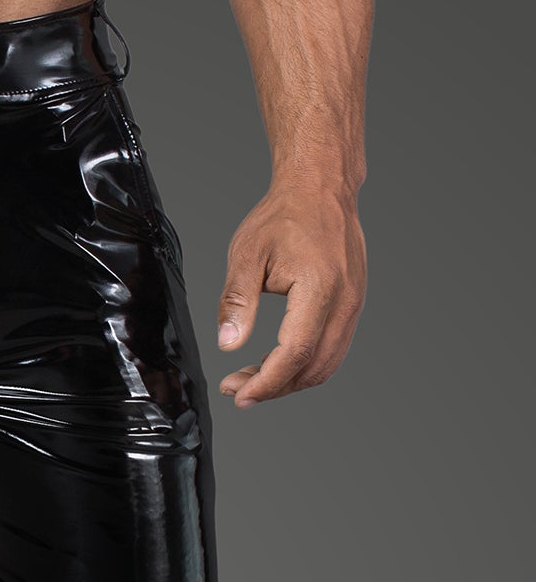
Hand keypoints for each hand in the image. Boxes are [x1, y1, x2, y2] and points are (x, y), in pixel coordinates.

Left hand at [216, 181, 366, 408]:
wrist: (321, 187)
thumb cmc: (285, 215)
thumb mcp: (247, 253)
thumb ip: (237, 301)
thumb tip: (228, 343)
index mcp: (320, 288)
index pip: (295, 353)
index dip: (266, 382)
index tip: (239, 394)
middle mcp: (345, 301)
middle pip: (312, 368)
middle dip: (273, 387)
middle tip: (237, 389)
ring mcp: (354, 305)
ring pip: (325, 365)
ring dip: (289, 381)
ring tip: (253, 379)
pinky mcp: (353, 305)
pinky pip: (332, 349)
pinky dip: (304, 365)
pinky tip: (276, 362)